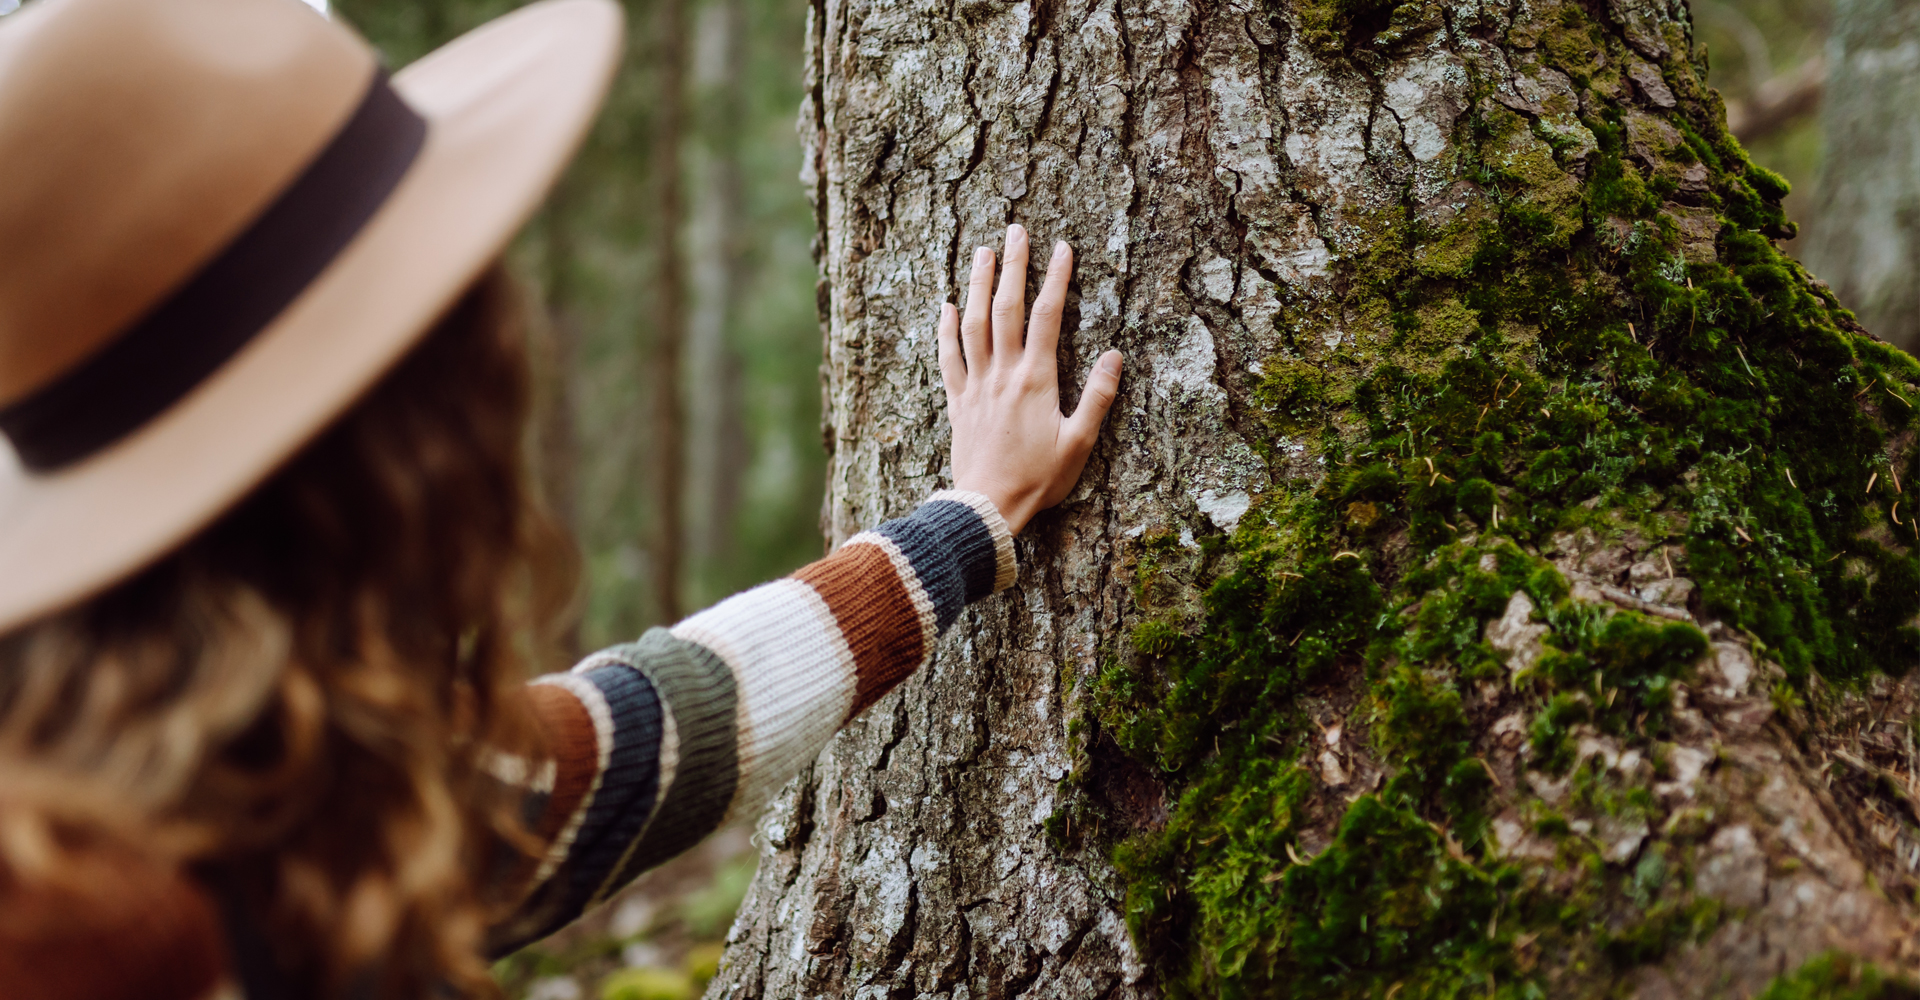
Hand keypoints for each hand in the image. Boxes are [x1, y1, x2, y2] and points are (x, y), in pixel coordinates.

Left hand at [939, 224, 1122, 534]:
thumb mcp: (1079, 442)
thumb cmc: (1039, 479)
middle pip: (1006, 308)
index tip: (1062, 247)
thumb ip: (1097, 397)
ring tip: (982, 253)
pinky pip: (949, 357)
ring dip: (978, 286)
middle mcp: (1003, 374)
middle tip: (1015, 230)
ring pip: (973, 324)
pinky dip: (947, 330)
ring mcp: (977, 385)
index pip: (1047, 316)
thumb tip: (1115, 355)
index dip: (1055, 278)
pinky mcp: (959, 402)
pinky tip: (947, 306)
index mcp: (1036, 379)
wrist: (988, 506)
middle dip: (1013, 266)